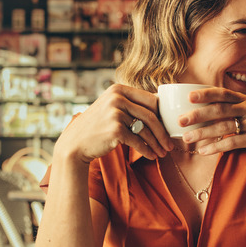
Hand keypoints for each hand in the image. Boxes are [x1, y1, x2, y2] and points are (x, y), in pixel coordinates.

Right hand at [54, 84, 172, 162]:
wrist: (75, 143)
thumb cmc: (98, 126)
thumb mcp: (112, 108)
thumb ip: (131, 104)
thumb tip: (161, 105)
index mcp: (119, 89)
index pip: (151, 100)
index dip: (163, 116)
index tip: (169, 128)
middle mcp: (117, 98)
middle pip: (151, 116)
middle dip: (163, 133)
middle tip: (170, 145)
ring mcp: (115, 113)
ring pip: (146, 130)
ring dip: (157, 144)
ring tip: (163, 153)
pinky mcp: (115, 130)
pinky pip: (138, 142)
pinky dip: (147, 151)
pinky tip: (152, 156)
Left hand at [178, 87, 245, 163]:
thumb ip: (231, 109)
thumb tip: (202, 112)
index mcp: (245, 100)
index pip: (223, 93)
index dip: (206, 94)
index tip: (189, 96)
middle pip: (220, 109)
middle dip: (198, 114)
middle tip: (181, 121)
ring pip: (224, 126)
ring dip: (203, 133)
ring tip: (187, 138)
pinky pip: (233, 142)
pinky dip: (216, 147)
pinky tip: (203, 151)